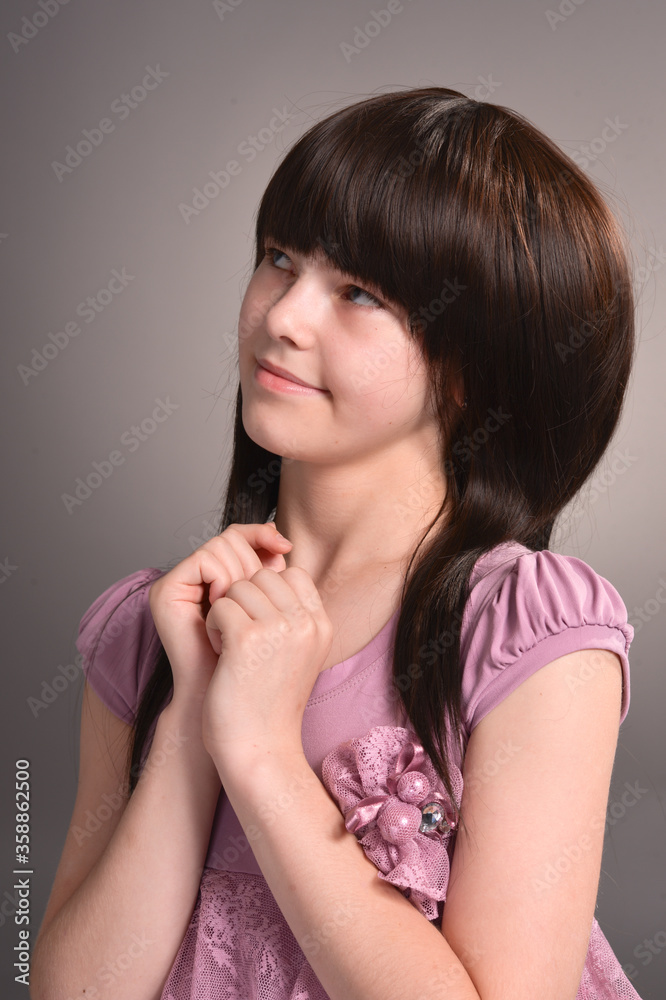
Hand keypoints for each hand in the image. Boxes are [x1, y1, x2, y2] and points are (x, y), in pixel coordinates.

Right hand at [148, 522, 292, 708]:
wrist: (232, 708)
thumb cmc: (255, 669)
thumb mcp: (273, 613)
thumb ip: (274, 579)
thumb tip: (285, 543)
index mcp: (218, 579)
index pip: (243, 536)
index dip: (264, 538)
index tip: (287, 551)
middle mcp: (196, 578)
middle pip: (234, 536)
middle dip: (255, 561)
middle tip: (260, 599)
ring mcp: (179, 583)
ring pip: (221, 543)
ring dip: (240, 575)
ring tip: (242, 610)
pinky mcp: (166, 591)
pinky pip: (206, 559)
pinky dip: (223, 578)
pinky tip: (224, 607)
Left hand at [200, 565, 333, 772]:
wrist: (260, 750)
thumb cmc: (269, 704)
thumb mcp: (297, 654)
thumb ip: (292, 617)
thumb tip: (270, 574)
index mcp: (321, 625)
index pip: (292, 574)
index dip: (266, 591)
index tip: (256, 623)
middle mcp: (306, 623)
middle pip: (264, 575)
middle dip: (244, 599)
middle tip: (241, 636)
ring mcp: (279, 629)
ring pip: (240, 587)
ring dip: (226, 612)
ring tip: (230, 646)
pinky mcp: (248, 640)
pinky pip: (221, 606)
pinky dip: (212, 627)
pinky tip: (220, 654)